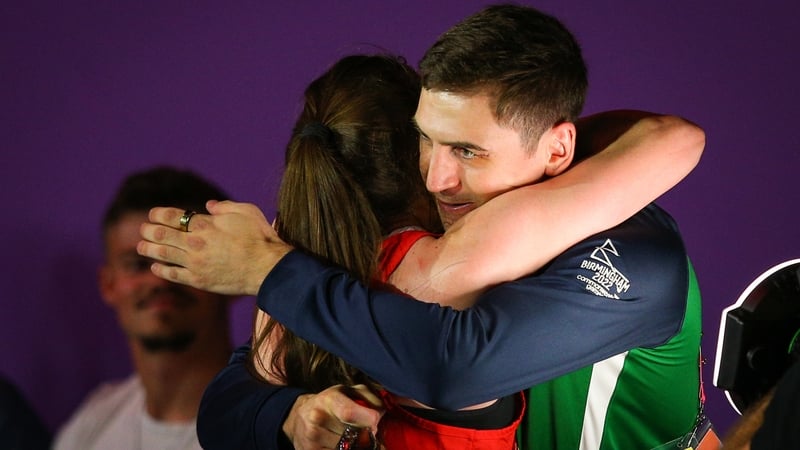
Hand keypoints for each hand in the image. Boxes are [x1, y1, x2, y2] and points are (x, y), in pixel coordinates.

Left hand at [137, 200, 292, 295]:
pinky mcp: (199, 280)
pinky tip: (155, 267)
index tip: (153, 214)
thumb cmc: (259, 238)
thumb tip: (208, 206)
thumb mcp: (246, 211)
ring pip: (163, 254)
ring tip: (141, 247)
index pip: (172, 216)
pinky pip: (173, 275)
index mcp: (205, 225)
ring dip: (149, 249)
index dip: (158, 214)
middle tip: (143, 229)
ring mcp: (195, 263)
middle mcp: (195, 243)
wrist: (267, 269)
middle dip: (148, 230)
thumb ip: (224, 207)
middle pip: (162, 235)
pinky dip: (161, 270)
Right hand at [284, 384, 383, 449]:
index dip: (367, 419)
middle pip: (352, 434)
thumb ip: (369, 397)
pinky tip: (345, 445)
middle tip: (366, 431)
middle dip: (365, 435)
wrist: (299, 417)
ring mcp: (312, 438)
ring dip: (357, 446)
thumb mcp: (349, 391)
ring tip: (354, 437)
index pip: (349, 412)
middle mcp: (317, 418)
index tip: (375, 421)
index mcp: (328, 400)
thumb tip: (382, 412)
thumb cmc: (330, 403)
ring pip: (347, 448)